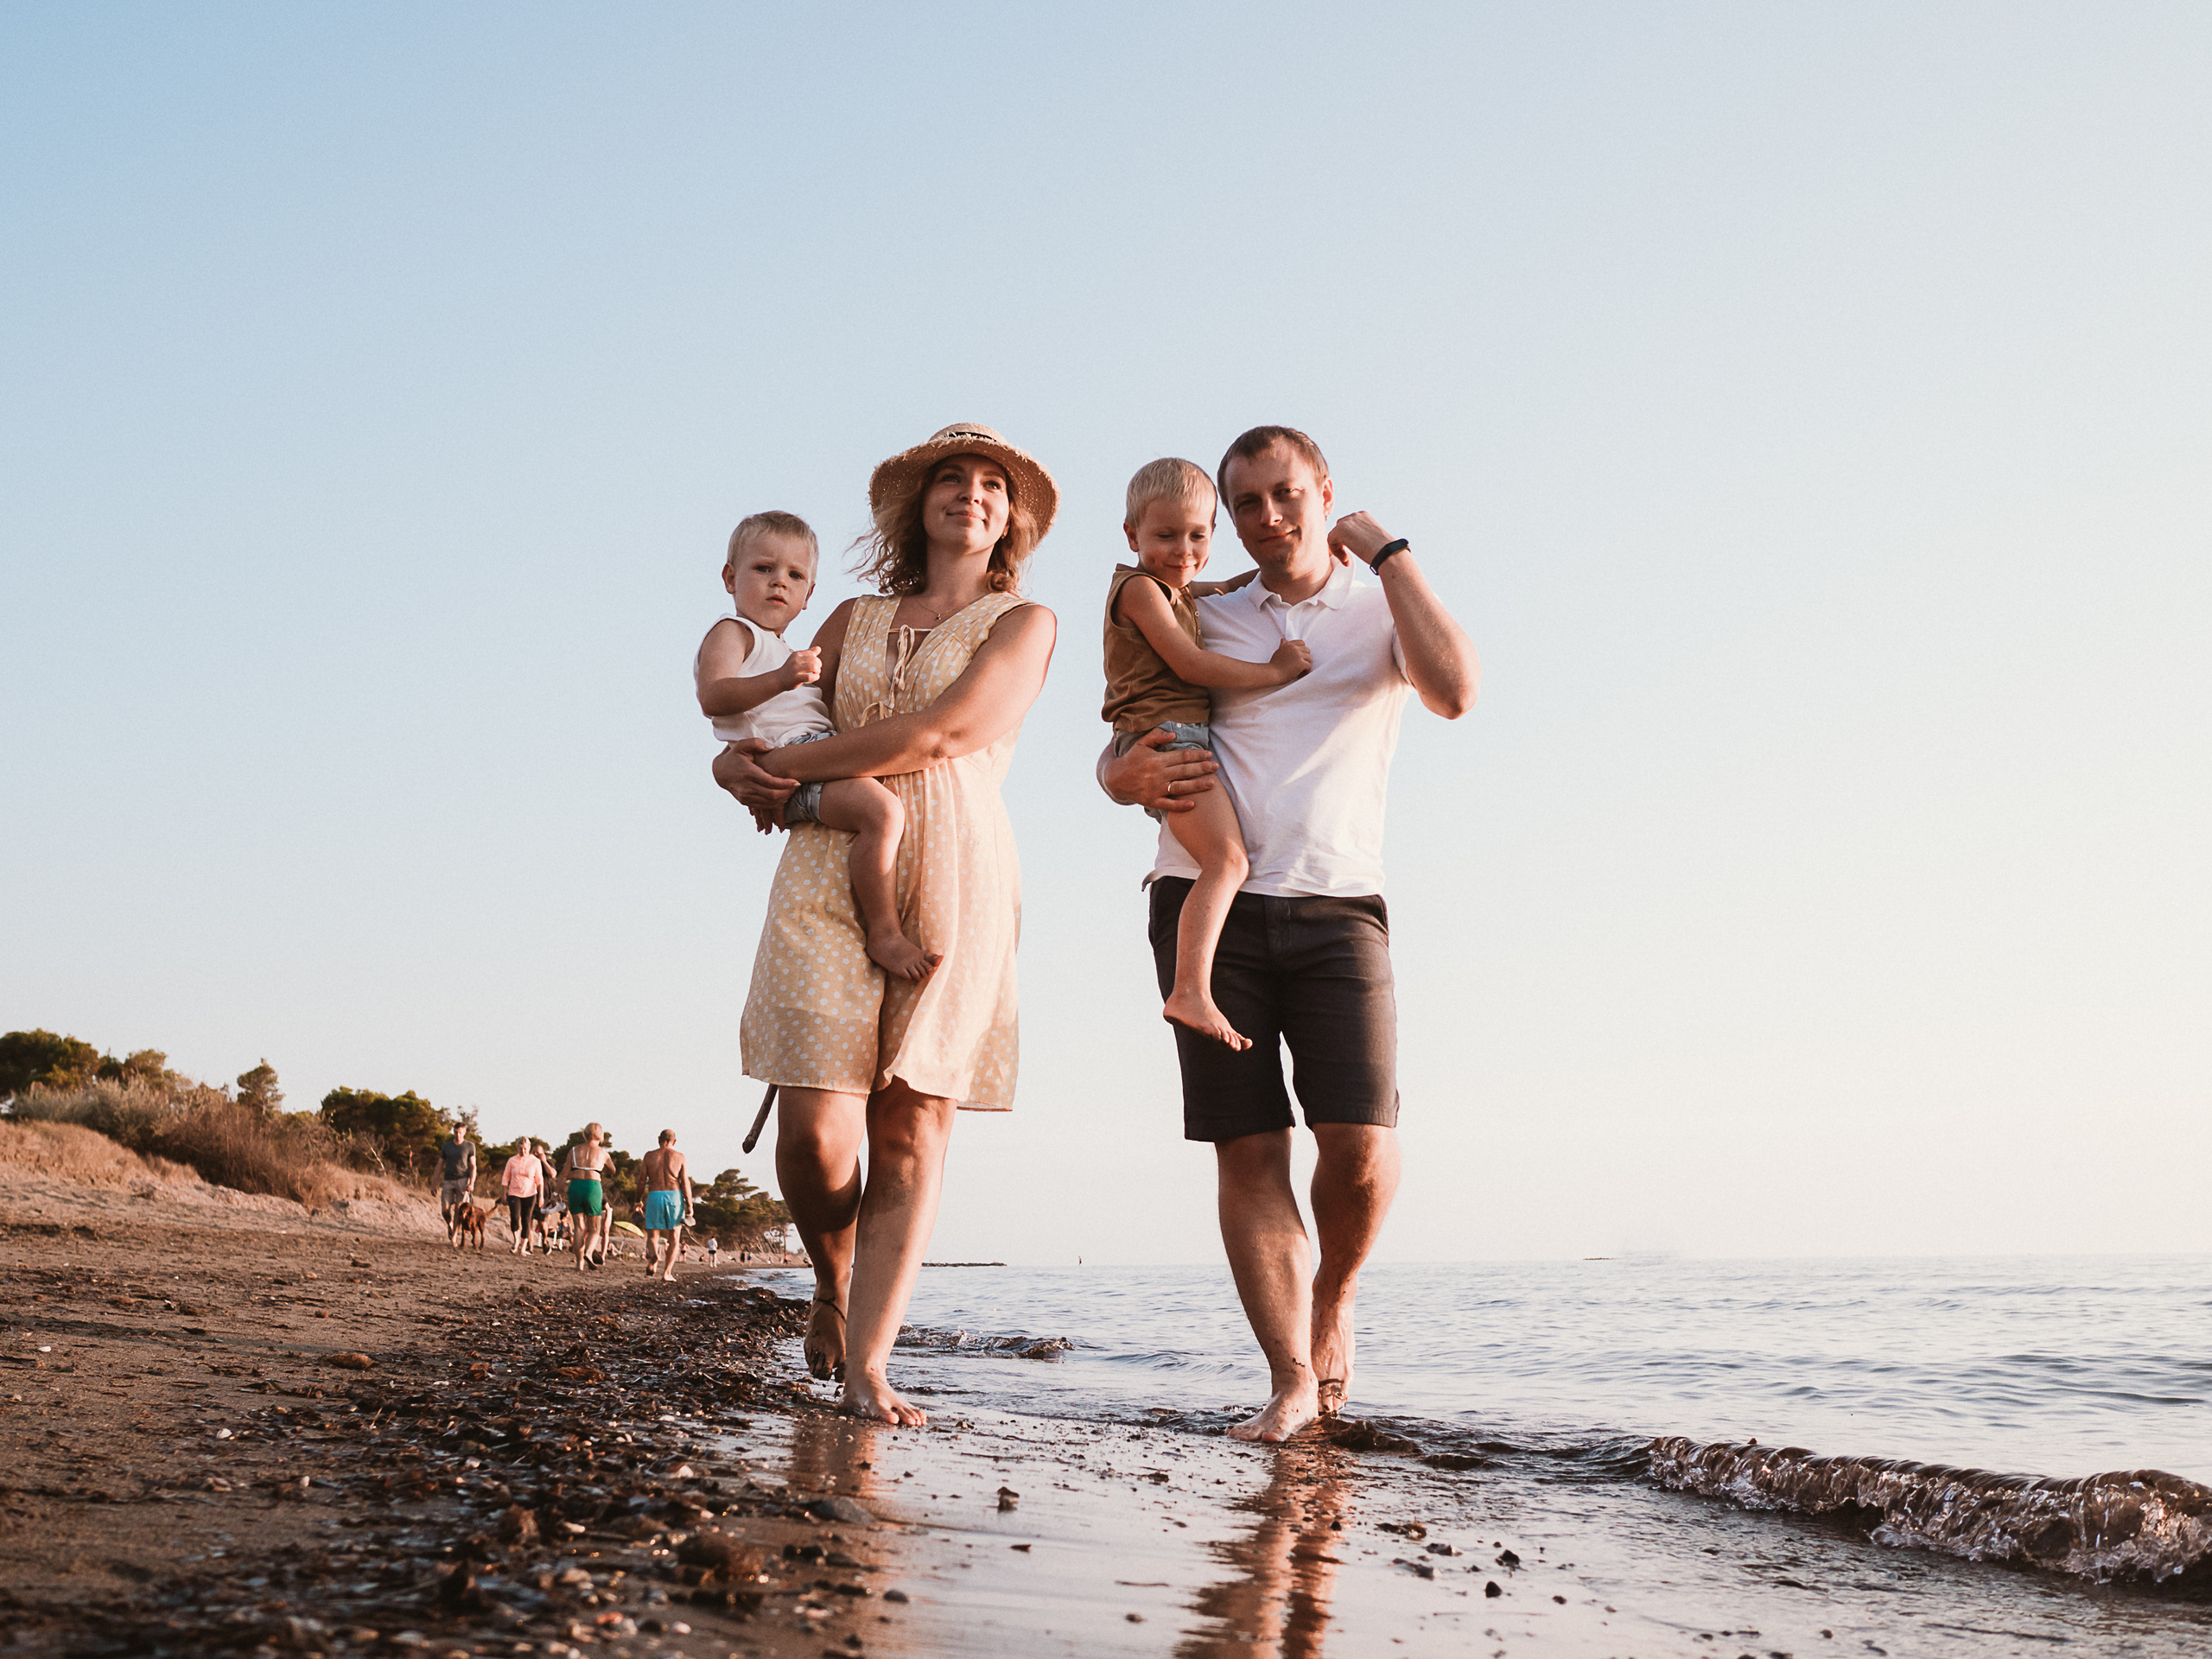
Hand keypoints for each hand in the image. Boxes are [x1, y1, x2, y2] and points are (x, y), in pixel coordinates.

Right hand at [713, 739, 796, 830]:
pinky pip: (763, 806)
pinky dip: (774, 803)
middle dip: (787, 792)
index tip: (797, 782)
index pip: (770, 782)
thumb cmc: (734, 757)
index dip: (785, 784)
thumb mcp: (742, 745)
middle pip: (772, 795)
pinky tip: (782, 797)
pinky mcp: (745, 802)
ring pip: (769, 803)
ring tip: (791, 791)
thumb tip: (772, 748)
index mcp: (748, 772)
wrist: (720, 772)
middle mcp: (746, 787)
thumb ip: (756, 743)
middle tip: (797, 786)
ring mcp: (745, 796)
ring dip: (782, 799)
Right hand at [786, 646, 821, 686]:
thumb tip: (819, 648)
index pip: (812, 654)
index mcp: (796, 654)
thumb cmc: (790, 668)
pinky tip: (815, 677)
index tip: (816, 665)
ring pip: (813, 667)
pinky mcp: (796, 678)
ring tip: (816, 673)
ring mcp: (795, 669)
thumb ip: (808, 653)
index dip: (817, 659)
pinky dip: (815, 677)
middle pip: (814, 660)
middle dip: (819, 665)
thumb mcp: (797, 658)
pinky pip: (809, 677)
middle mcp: (795, 660)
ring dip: (818, 671)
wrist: (778, 679)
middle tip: (817, 670)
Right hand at [1101, 727, 1218, 813]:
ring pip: (1180, 787)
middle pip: (1184, 771)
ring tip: (1212, 783)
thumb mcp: (1141, 744)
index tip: (1209, 754)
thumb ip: (1156, 736)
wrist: (1116, 779)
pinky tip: (1193, 804)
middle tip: (1216, 767)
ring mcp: (1155, 789)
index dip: (1197, 755)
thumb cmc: (1132, 759)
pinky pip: (1168, 804)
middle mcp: (1157, 774)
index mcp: (1157, 760)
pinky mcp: (1152, 801)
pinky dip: (1180, 805)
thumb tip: (1173, 734)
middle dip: (1202, 768)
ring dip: (1197, 785)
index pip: (1181, 756)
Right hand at [1268, 638, 1312, 679]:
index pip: (1302, 643)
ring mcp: (1298, 655)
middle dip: (1305, 658)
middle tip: (1300, 665)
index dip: (1302, 650)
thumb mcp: (1278, 652)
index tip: (1299, 657)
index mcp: (1289, 645)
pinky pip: (1309, 666)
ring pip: (1309, 658)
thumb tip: (1283, 639)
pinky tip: (1301, 674)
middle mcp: (1294, 648)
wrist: (1272, 673)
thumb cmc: (1274, 664)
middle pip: (1307, 650)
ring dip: (1306, 664)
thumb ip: (1283, 645)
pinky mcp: (1301, 663)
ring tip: (1301, 670)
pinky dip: (1306, 671)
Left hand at [1327, 510, 1396, 568]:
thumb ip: (1361, 536)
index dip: (1348, 540)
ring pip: (1334, 535)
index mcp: (1364, 516)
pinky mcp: (1340, 529)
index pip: (1348, 525)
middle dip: (1341, 542)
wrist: (1386, 552)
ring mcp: (1347, 521)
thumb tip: (1352, 542)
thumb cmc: (1383, 551)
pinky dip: (1335, 552)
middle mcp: (1355, 515)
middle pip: (1339, 527)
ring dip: (1338, 549)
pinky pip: (1330, 540)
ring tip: (1347, 560)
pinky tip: (1346, 559)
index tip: (1355, 552)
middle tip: (1348, 557)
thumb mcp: (1372, 538)